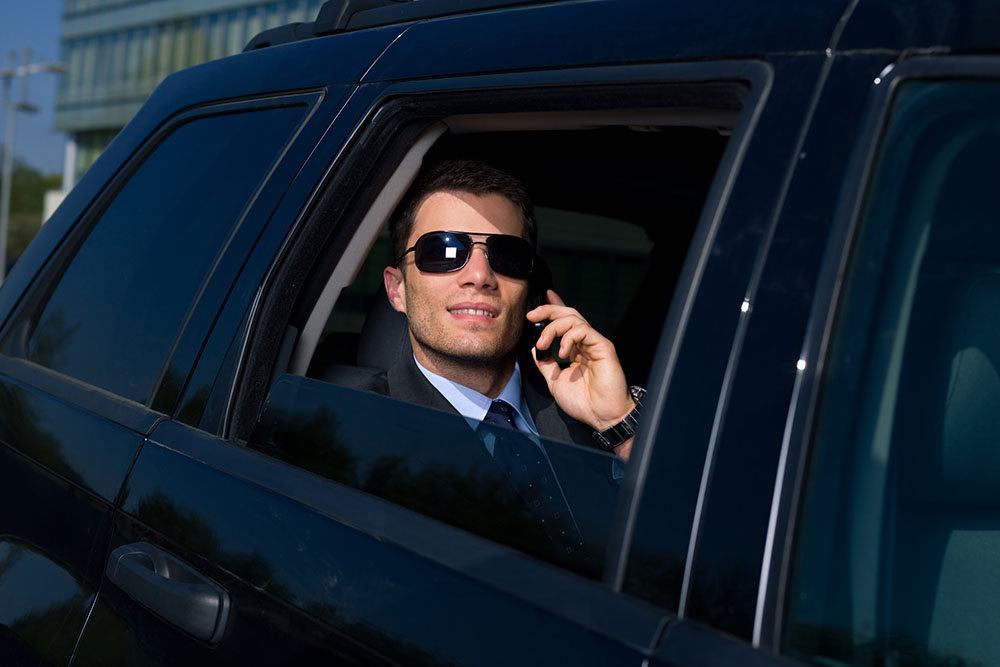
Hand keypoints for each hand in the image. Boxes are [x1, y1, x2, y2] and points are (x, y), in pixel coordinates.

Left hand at [528, 290, 634, 440]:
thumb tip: (534, 349)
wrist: (601, 416)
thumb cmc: (584, 403)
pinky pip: (584, 331)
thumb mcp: (555, 381)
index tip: (535, 308)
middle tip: (532, 316)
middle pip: (568, 314)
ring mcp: (594, 343)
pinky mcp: (603, 346)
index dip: (552, 309)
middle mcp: (586, 343)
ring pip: (574, 319)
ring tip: (543, 344)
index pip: (564, 322)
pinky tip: (562, 352)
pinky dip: (568, 337)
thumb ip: (545, 364)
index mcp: (576, 349)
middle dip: (548, 311)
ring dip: (553, 327)